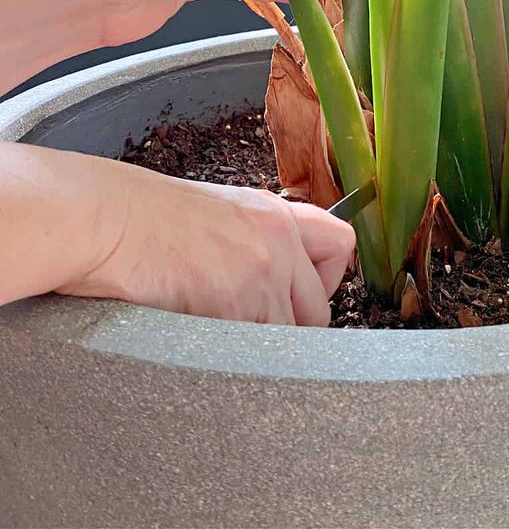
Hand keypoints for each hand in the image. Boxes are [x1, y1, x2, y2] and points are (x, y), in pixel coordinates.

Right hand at [0, 141, 353, 325]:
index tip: (300, 294)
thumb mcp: (217, 210)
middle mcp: (278, 243)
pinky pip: (252, 356)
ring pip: (286, 341)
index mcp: (274, 214)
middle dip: (289, 329)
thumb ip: (253, 239)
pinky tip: (196, 340)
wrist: (105, 218)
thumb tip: (270, 279)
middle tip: (246, 327)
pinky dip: (229, 360)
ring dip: (255, 349)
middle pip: (319, 312)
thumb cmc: (144, 216)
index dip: (326, 279)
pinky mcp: (234, 308)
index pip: (341, 245)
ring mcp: (260, 277)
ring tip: (213, 334)